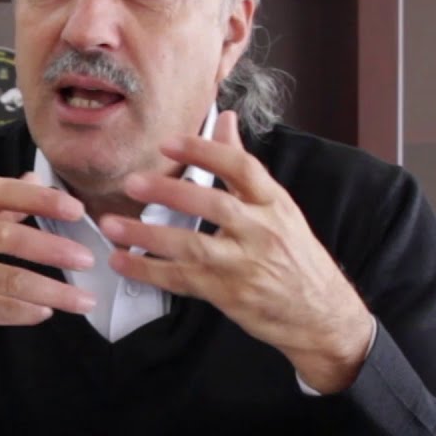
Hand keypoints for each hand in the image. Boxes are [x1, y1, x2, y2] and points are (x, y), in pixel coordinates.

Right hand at [0, 175, 96, 411]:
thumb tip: (32, 178)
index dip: (39, 196)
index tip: (74, 207)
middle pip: (7, 236)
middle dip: (52, 247)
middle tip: (86, 257)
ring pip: (8, 279)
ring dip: (51, 290)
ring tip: (82, 299)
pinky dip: (24, 311)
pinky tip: (45, 312)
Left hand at [99, 111, 374, 393]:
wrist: (322, 316)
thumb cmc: (296, 257)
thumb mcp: (279, 207)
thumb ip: (243, 166)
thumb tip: (224, 119)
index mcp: (275, 203)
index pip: (241, 167)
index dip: (205, 150)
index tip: (169, 141)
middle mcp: (262, 231)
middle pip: (213, 205)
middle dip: (169, 192)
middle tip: (132, 182)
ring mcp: (246, 265)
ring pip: (192, 246)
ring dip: (147, 236)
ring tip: (113, 225)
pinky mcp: (230, 294)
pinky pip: (183, 280)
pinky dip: (149, 270)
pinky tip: (123, 261)